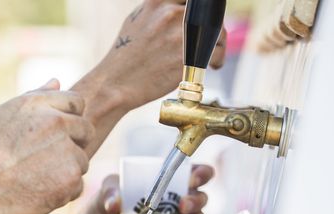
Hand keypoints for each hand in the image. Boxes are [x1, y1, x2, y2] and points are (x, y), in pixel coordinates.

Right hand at [0, 80, 95, 213]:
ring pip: (82, 161)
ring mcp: (66, 151)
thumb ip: (33, 98)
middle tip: (47, 162)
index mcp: (38, 104)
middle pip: (86, 130)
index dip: (71, 118)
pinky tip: (38, 194)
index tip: (56, 134)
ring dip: (67, 171)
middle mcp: (56, 123)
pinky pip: (78, 186)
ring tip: (35, 179)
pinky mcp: (71, 179)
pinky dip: (64, 193)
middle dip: (74, 145)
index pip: (76, 101)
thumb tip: (57, 81)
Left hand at [92, 164, 214, 213]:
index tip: (194, 178)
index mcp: (170, 179)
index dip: (202, 173)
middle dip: (196, 201)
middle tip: (182, 205)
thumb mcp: (109, 188)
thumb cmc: (112, 197)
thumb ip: (111, 191)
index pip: (196, 172)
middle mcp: (179, 198)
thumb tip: (114, 205)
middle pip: (200, 197)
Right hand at [97, 0, 226, 110]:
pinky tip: (211, 66)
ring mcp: (182, 34)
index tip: (202, 19)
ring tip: (210, 55)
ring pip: (217, 32)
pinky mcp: (190, 56)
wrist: (116, 84)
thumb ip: (159, 11)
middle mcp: (171, 12)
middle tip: (209, 40)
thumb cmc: (124, 57)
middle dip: (211, 27)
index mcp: (158, 0)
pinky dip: (217, 59)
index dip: (199, 9)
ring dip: (217, 43)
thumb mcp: (137, 20)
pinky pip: (216, 53)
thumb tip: (177, 10)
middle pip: (208, 13)